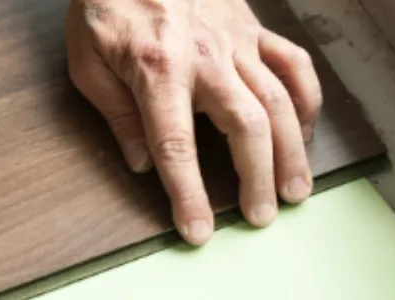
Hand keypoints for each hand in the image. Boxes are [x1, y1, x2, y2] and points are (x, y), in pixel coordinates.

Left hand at [66, 0, 321, 244]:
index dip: (188, 193)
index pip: (176, 145)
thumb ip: (115, 113)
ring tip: (297, 191)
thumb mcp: (87, 59)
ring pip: (279, 101)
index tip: (198, 231)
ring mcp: (236, 40)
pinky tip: (305, 132)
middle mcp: (206, 57)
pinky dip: (307, 99)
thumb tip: (141, 163)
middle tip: (261, 217)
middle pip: (245, 127)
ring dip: (291, 152)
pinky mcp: (253, 28)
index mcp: (158, 69)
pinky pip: (293, 64)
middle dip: (257, 178)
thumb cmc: (106, 4)